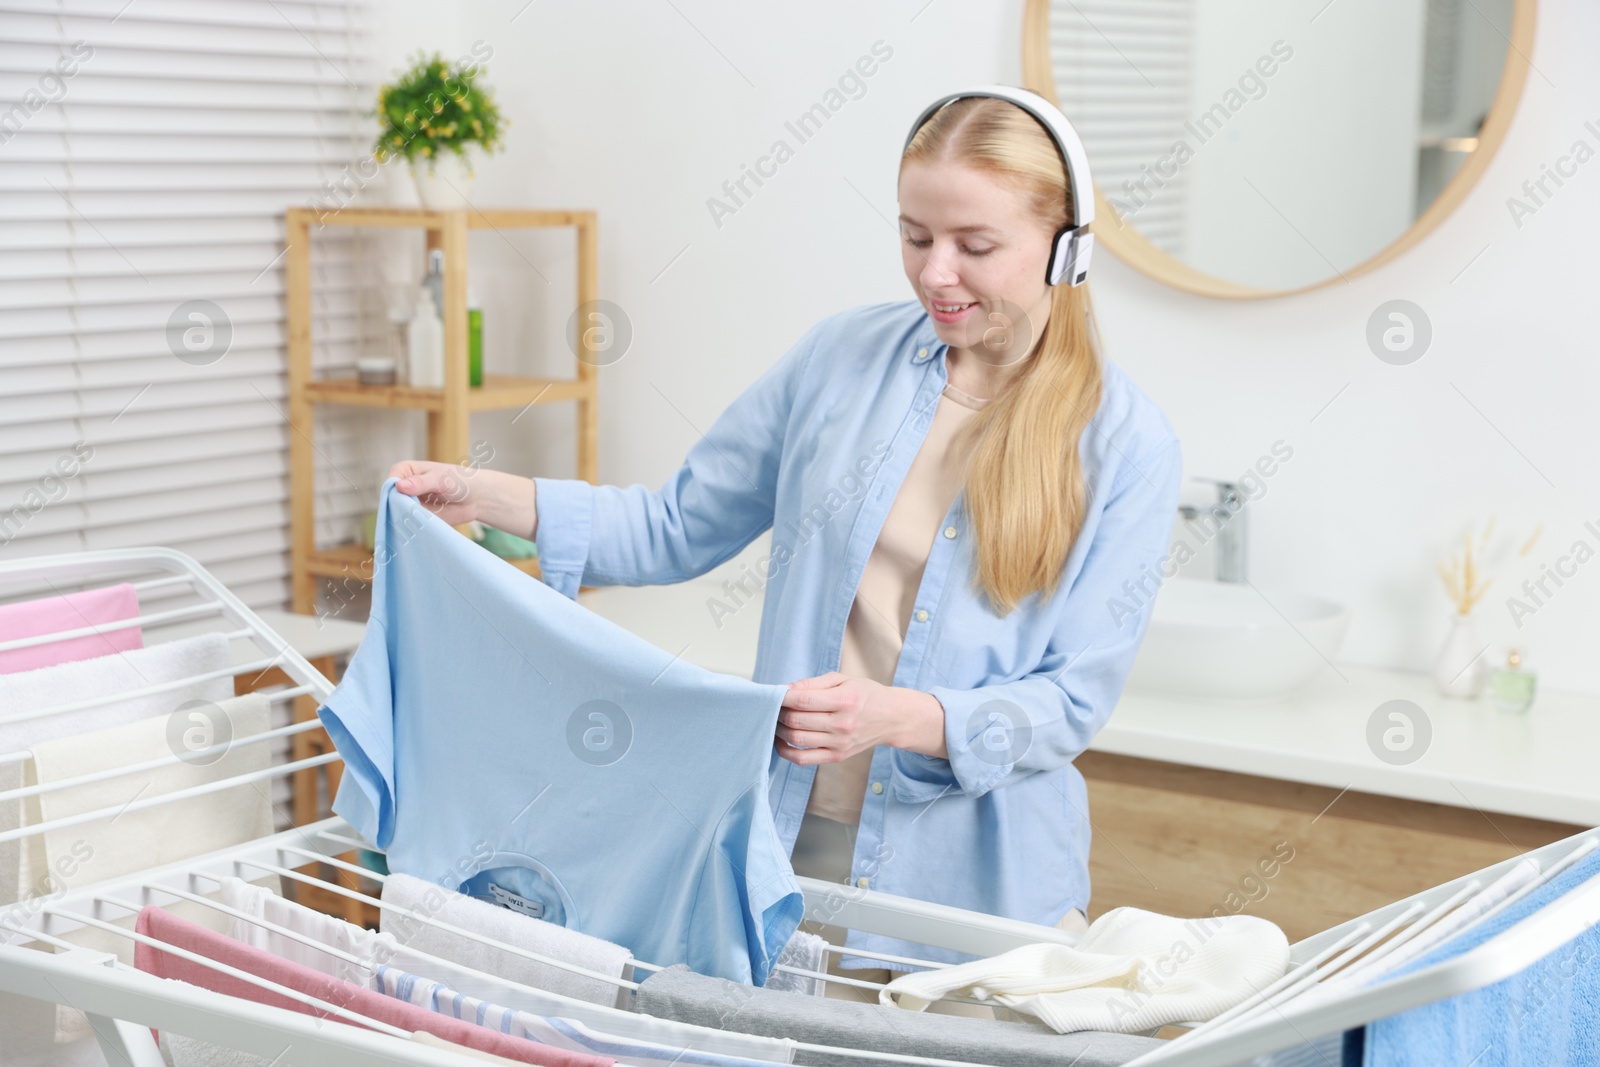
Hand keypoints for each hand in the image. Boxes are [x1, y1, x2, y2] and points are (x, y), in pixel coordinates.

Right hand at [387, 460, 538, 539]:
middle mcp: (405, 487)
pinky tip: (419, 527)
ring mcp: (410, 503)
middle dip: (397, 506)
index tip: (402, 495)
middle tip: (409, 511)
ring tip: (417, 519)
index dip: (393, 487)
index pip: (392, 479)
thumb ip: (421, 483)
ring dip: (404, 518)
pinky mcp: (418, 517)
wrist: (478, 498)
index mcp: (408, 470)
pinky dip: (412, 526)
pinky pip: (410, 524)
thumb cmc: (461, 480)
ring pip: (399, 512)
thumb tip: (399, 486)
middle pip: (391, 497)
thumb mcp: (441, 478)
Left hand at [775, 672, 948, 764]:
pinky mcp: (837, 756)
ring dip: (779, 730)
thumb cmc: (865, 694)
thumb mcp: (842, 679)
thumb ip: (812, 684)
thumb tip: (785, 690)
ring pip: (797, 739)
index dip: (782, 697)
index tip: (774, 694)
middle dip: (779, 712)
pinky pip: (803, 759)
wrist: (892, 718)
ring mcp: (839, 743)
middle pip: (796, 721)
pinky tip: (782, 741)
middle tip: (775, 706)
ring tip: (778, 720)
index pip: (803, 700)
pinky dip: (786, 751)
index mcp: (845, 700)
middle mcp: (842, 724)